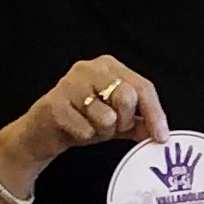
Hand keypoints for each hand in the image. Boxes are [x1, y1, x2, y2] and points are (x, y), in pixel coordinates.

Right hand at [4, 51, 169, 187]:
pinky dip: (85, 137)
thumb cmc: (80, 120)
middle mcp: (90, 68)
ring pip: (107, 117)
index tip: (161, 137)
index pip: (143, 87)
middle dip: (124, 122)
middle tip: (113, 127)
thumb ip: (139, 122)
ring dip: (102, 131)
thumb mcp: (116, 120)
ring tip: (91, 127)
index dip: (155, 113)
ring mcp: (70, 83)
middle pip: (127, 97)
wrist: (41, 132)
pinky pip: (86, 130)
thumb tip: (160, 133)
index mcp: (109, 67)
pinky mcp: (55, 104)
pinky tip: (75, 130)